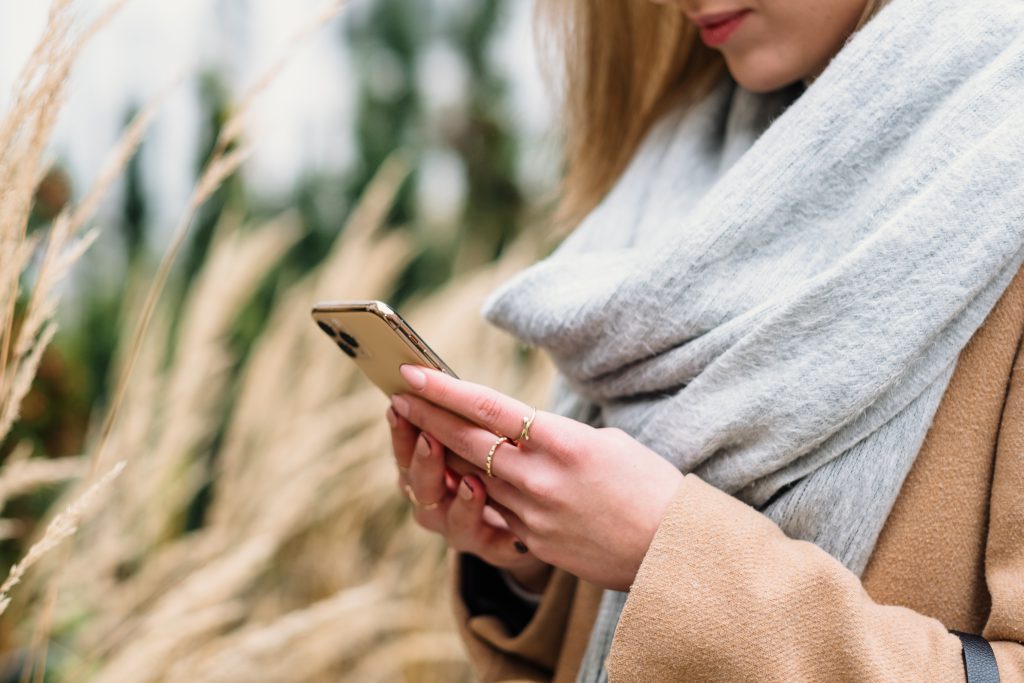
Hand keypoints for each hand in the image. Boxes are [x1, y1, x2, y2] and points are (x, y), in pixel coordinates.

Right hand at [386, 402, 551, 591]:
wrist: (539, 509)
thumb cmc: (503, 457)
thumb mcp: (485, 432)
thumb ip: (462, 415)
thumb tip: (432, 373)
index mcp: (426, 469)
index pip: (404, 450)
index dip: (400, 430)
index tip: (400, 403)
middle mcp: (436, 501)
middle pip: (420, 487)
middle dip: (423, 462)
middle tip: (430, 439)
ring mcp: (462, 528)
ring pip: (449, 521)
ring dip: (460, 503)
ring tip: (473, 484)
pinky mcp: (496, 548)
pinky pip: (492, 547)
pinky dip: (500, 538)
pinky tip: (513, 533)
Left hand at [390, 365, 683, 591]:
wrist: (673, 551)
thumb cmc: (649, 485)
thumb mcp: (607, 443)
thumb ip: (555, 436)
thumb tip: (520, 431)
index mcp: (562, 441)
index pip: (487, 407)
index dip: (443, 389)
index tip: (412, 373)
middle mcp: (540, 477)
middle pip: (466, 441)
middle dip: (426, 416)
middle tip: (398, 397)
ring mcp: (533, 514)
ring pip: (471, 477)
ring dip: (442, 455)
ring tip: (421, 432)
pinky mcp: (534, 542)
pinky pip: (494, 511)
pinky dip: (476, 491)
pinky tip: (459, 475)